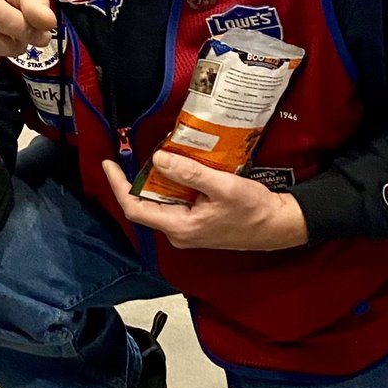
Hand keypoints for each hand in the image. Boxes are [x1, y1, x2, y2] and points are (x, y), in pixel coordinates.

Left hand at [103, 152, 309, 250]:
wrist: (278, 226)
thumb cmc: (255, 210)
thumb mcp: (223, 187)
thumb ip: (189, 174)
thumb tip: (158, 159)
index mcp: (179, 227)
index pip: (135, 208)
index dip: (118, 186)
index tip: (109, 164)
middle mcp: (177, 233)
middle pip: (143, 206)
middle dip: (134, 180)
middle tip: (129, 154)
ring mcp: (185, 230)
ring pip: (158, 204)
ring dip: (152, 182)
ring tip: (152, 157)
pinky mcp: (194, 224)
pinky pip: (172, 204)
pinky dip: (168, 186)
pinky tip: (174, 169)